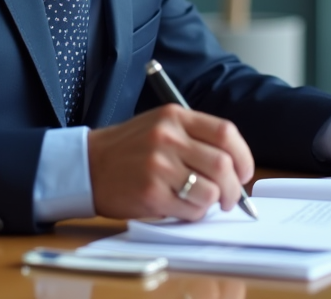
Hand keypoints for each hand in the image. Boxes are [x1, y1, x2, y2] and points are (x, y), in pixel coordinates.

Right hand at [88, 105, 253, 220]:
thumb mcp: (160, 127)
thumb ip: (195, 139)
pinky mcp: (151, 193)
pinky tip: (180, 208)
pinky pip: (190, 210)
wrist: (87, 165)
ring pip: (210, 191)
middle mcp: (168, 137)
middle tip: (231, 198)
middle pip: (223, 165)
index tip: (244, 172)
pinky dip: (193, 214)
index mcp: (174, 117)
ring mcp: (159, 165)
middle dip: (234, 188)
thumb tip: (235, 168)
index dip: (243, 156)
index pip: (225, 133)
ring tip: (200, 202)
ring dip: (213, 203)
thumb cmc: (128, 150)